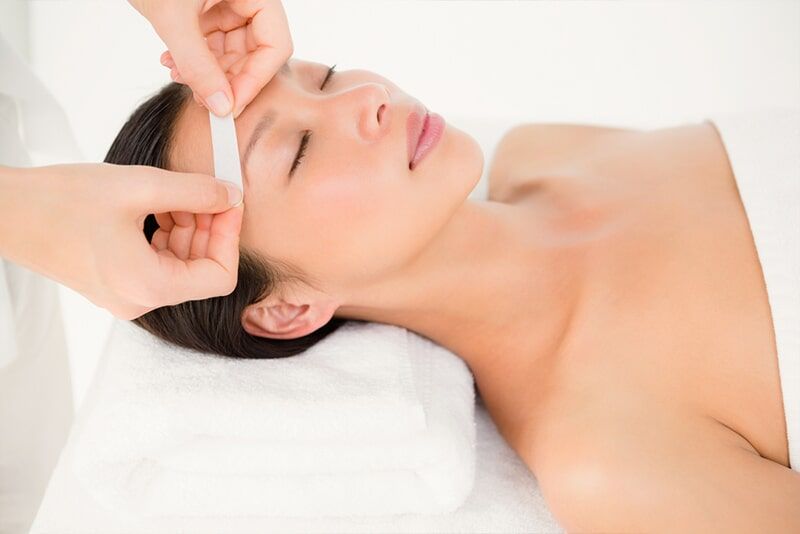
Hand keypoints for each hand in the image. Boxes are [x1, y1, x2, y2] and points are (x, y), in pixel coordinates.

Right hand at [0, 164, 243, 319]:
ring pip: (180, 265)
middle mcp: (139, 301)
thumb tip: (231, 196)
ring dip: (188, 228)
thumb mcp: (138, 187)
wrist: (4, 212)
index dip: (230, 237)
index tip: (229, 203)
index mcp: (149, 286)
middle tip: (205, 191)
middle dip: (209, 228)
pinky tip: (158, 206)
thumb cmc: (58, 202)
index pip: (220, 277)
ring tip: (175, 194)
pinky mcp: (114, 283)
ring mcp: (125, 295)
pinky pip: (157, 263)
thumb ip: (194, 192)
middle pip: (200, 270)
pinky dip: (166, 235)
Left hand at [129, 0, 292, 116]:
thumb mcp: (172, 17)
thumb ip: (198, 64)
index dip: (255, 79)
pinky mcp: (206, 4)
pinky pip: (212, 39)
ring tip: (180, 77)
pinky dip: (195, 57)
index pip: (275, 44)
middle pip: (256, 50)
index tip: (231, 105)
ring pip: (233, 48)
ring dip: (208, 71)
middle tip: (206, 101)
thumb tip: (222, 106)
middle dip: (228, 78)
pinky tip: (173, 64)